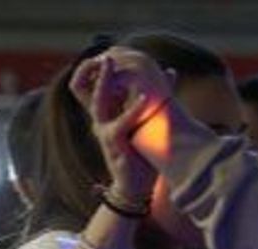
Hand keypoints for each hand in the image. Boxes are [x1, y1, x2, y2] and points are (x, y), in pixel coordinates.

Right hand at [70, 49, 172, 200]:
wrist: (136, 187)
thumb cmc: (143, 155)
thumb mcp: (148, 120)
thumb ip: (156, 96)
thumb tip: (171, 71)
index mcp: (108, 113)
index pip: (95, 84)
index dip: (102, 67)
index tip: (117, 52)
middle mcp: (101, 119)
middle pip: (87, 87)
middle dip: (94, 68)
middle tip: (108, 52)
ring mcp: (104, 130)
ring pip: (97, 100)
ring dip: (104, 81)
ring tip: (111, 63)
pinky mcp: (113, 142)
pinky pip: (120, 121)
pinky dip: (132, 109)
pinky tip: (143, 98)